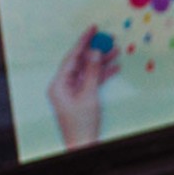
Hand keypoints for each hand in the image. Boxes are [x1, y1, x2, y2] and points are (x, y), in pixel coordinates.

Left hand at [47, 25, 117, 148]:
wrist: (81, 145)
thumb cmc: (81, 124)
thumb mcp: (88, 95)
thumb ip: (92, 72)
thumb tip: (94, 53)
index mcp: (58, 84)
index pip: (72, 57)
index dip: (83, 42)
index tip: (92, 29)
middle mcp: (63, 85)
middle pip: (80, 62)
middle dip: (95, 50)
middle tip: (108, 39)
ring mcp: (72, 91)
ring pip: (88, 70)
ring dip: (101, 61)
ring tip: (115, 51)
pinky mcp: (81, 96)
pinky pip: (91, 80)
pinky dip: (102, 74)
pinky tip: (114, 67)